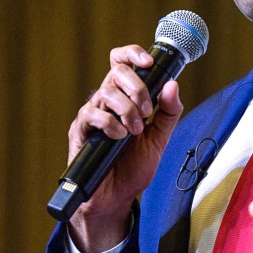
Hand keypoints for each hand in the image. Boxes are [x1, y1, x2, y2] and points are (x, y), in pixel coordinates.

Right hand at [67, 45, 183, 250]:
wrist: (116, 198)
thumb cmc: (133, 168)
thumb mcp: (159, 139)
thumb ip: (168, 113)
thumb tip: (173, 85)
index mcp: (125, 98)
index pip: (122, 62)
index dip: (133, 54)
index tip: (149, 62)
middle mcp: (107, 102)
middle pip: (116, 71)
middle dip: (137, 87)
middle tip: (148, 110)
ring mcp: (92, 115)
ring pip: (106, 92)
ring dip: (127, 109)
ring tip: (135, 131)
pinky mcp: (80, 131)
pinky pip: (91, 115)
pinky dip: (110, 123)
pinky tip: (119, 137)